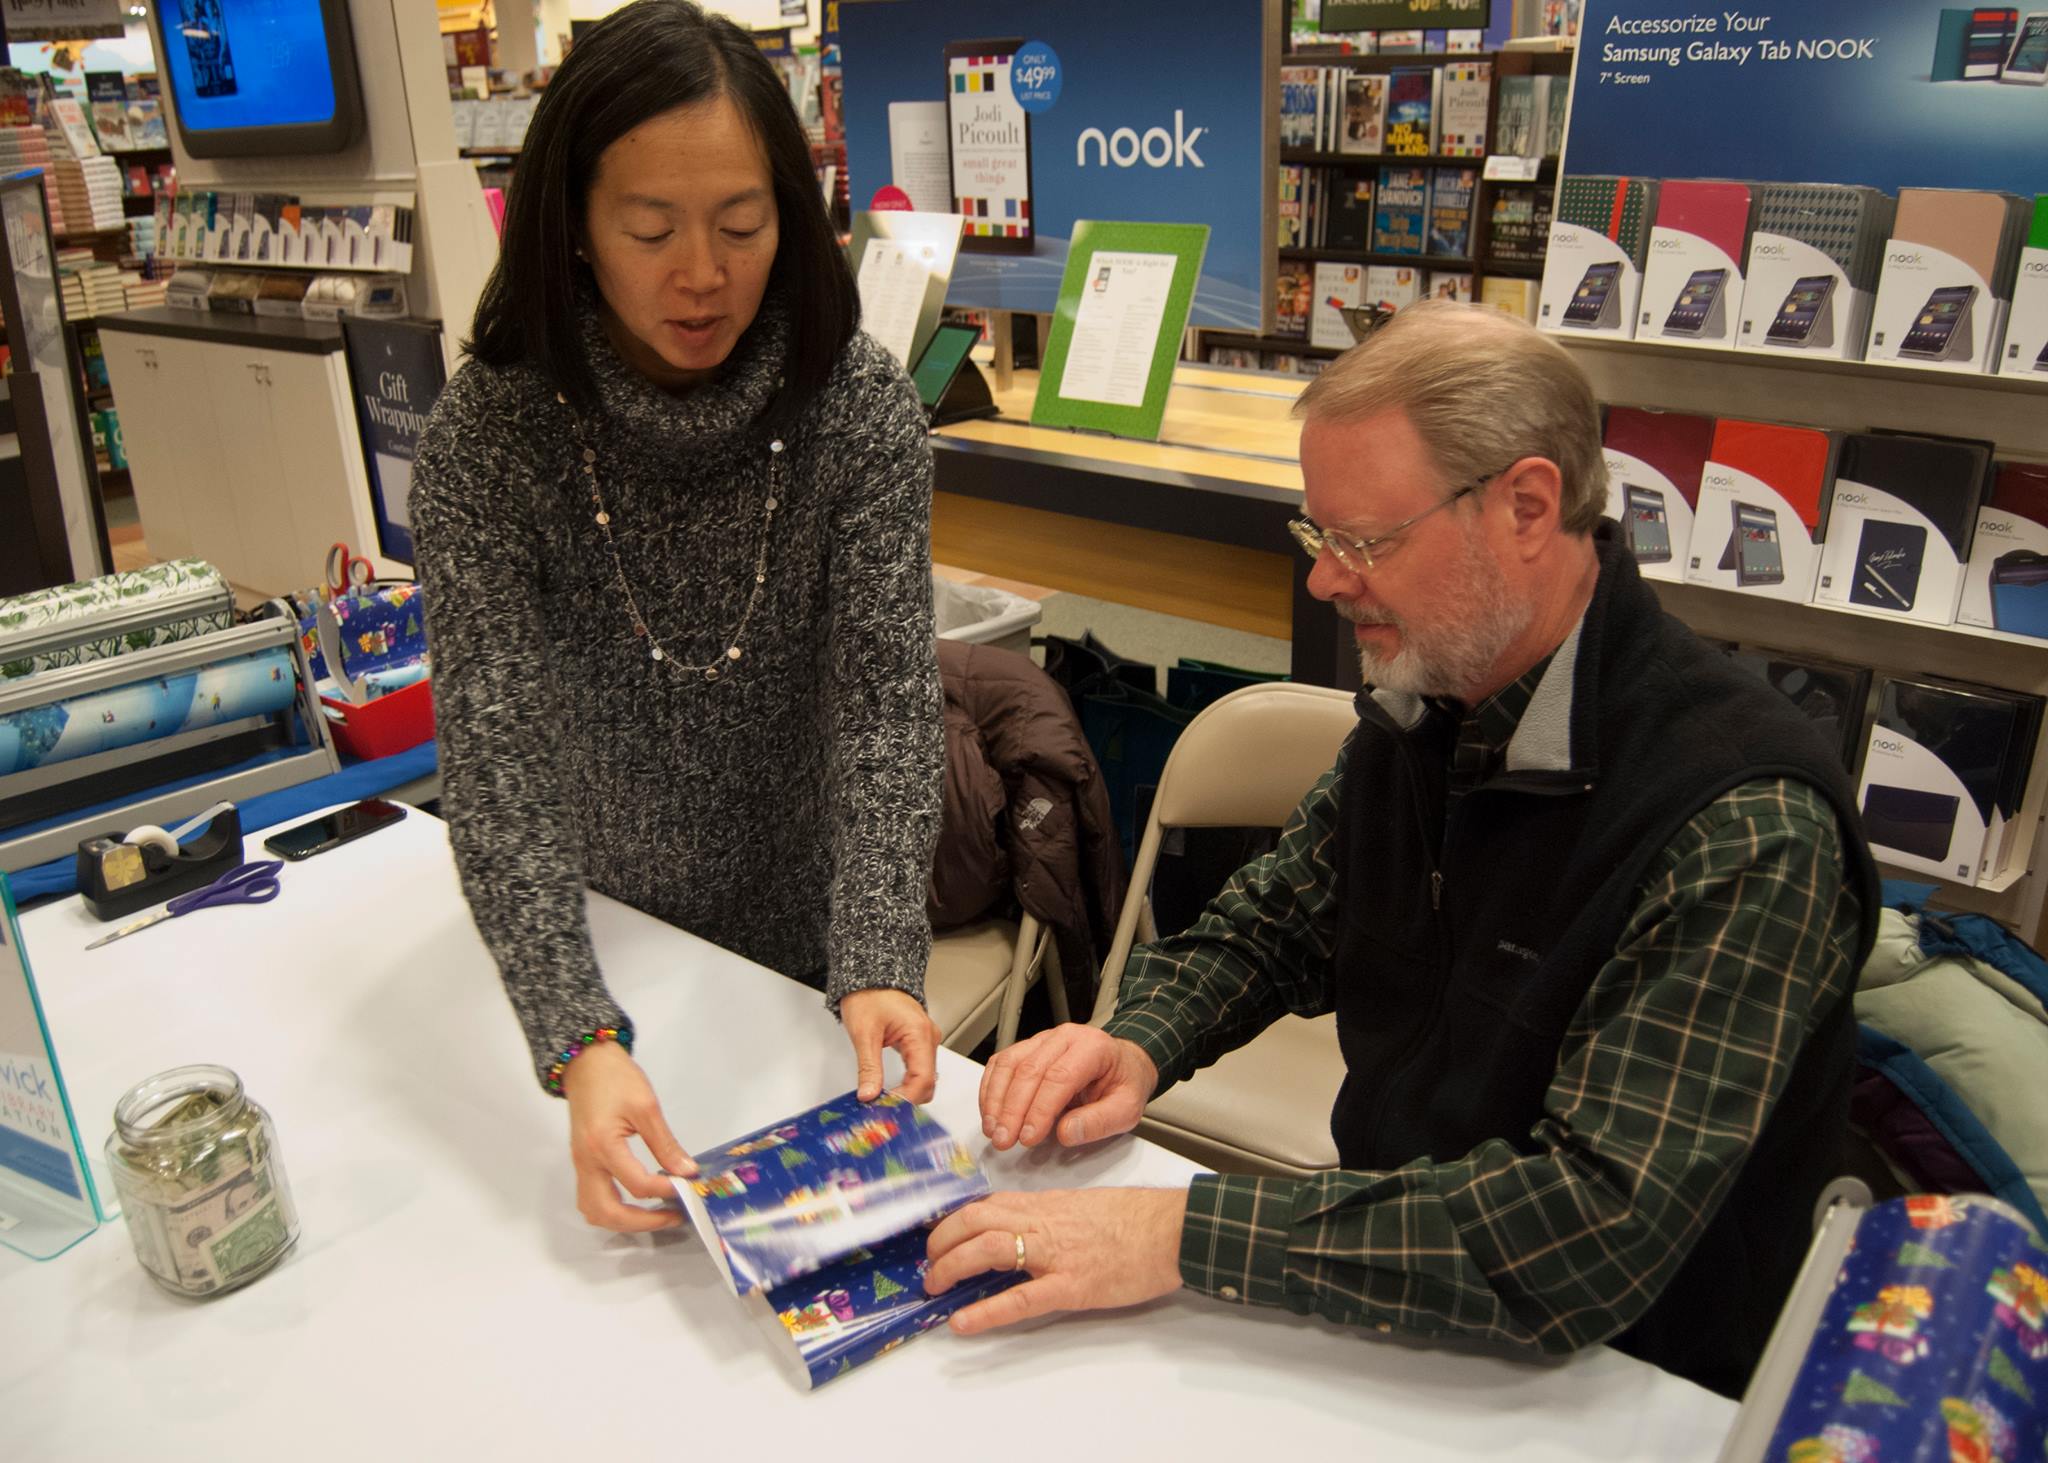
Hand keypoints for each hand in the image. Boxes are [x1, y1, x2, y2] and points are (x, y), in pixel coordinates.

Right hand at [561, 1040, 695, 1232]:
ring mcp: (581, 1164)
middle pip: (607, 1212)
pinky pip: (591, 1198)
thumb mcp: (646, 1106)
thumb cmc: (615, 1078)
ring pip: (594, 1211)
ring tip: (654, 1215)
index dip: (666, 1190)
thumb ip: (666, 1144)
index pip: (637, 1185)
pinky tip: (635, 1202)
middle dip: (642, 1222)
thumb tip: (686, 1171)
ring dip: (623, 1222)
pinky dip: (612, 1209)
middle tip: (672, 1216)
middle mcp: (587, 1162)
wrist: (586, 1063)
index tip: (688, 1187)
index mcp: (603, 1146)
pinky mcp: (582, 1162)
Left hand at [840, 987, 939, 1102]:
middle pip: (927, 1082)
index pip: (922, 1078)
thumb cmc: (869, 995)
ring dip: (908, 1093)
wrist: (869, 976)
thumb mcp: (864, 1034)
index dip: (907, 1098)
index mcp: (919, 1033)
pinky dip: (908, 1083)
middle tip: (884, 1109)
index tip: (888, 1108)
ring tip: (886, 1102)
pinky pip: (919, 1069)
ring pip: (925, 1078)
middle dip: (908, 1099)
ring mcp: (925, 1040)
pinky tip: (893, 1090)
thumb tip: (869, 1094)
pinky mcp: (918, 1042)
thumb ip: (869, 1068)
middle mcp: (928, 1038)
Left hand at [923, 1187, 1185, 1333]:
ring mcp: (1055, 1255)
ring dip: (951, 1268)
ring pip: (988, 1249)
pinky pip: (1021, 1298)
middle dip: (941, 1242)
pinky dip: (986, 1311)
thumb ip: (1046, 1216)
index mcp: (1044, 1204)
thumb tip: (1016, 1229)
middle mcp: (1042, 1223)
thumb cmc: (1133, 1218)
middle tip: (928, 1264)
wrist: (1171, 1229)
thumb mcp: (1080, 1205)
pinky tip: (963, 1322)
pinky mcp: (1072, 1286)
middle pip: (974, 1221)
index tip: (933, 1235)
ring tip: (934, 1287)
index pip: (984, 1204)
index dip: (951, 1220)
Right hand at [979, 1023, 1158, 1150]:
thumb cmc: (1124, 1084)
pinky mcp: (1028, 1048)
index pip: (1060, 1076)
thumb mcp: (1127, 1109)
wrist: (1124, 1065)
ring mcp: (1043, 1040)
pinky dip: (991, 1090)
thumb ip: (1100, 1122)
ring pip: (1009, 1064)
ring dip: (996, 1100)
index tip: (1029, 1136)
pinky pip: (1001, 1064)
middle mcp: (1065, 1038)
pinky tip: (991, 1113)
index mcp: (1093, 1047)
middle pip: (1029, 1070)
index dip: (1040, 1109)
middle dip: (1012, 1109)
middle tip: (1005, 1139)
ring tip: (994, 1130)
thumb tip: (1067, 1133)